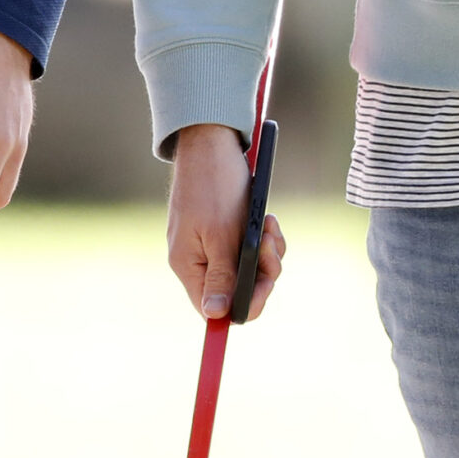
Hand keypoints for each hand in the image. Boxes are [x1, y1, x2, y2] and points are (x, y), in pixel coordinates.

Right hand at [166, 123, 284, 321]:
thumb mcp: (221, 234)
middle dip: (263, 272)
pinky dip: (262, 239)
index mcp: (188, 266)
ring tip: (270, 225)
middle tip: (270, 243)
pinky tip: (267, 220)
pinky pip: (248, 250)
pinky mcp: (221, 231)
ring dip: (267, 253)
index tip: (267, 283)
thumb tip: (214, 316)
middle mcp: (196, 261)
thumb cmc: (214, 184)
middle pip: (236, 291)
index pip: (216, 309)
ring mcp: (208, 246)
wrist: (211, 141)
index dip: (245, 303)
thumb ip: (221, 277)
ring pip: (247, 271)